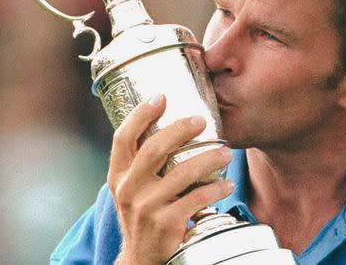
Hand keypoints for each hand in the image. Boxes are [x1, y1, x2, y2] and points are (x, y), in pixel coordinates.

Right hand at [108, 94, 233, 264]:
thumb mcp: (132, 188)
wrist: (141, 258)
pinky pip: (196, 199)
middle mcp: (128, 189)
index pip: (122, 138)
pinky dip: (215, 190)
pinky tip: (227, 184)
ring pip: (181, 173)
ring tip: (226, 150)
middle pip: (153, 149)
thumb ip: (143, 163)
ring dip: (208, 158)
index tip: (161, 96)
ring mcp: (146, 208)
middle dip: (180, 129)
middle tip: (201, 120)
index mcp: (118, 176)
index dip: (140, 114)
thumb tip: (170, 124)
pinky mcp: (166, 224)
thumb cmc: (143, 214)